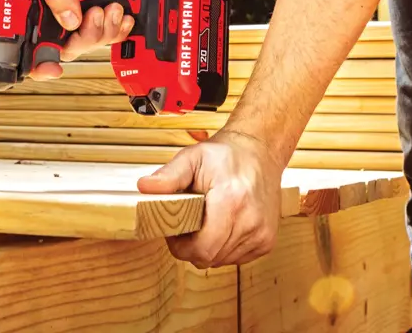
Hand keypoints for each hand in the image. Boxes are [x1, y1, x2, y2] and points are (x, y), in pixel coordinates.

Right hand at [29, 0, 133, 78]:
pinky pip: (105, 37)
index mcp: (32, 7)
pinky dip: (118, 29)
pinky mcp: (94, 17)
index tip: (51, 70)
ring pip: (88, 44)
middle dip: (86, 36)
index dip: (37, 64)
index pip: (28, 46)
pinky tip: (121, 14)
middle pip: (65, 49)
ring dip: (105, 30)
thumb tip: (68, 21)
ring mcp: (73, 19)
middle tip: (96, 13)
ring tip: (112, 5)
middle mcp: (51, 17)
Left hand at [137, 128, 281, 266]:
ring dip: (209, 247)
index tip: (175, 231)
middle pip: (209, 257)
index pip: (202, 249)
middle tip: (188, 224)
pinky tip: (222, 226)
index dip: (181, 247)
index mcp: (231, 202)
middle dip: (192, 247)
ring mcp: (262, 234)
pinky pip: (236, 258)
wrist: (261, 151)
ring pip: (222, 260)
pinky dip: (225, 247)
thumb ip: (169, 175)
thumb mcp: (193, 157)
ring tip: (207, 221)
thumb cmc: (226, 154)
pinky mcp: (267, 241)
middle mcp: (250, 222)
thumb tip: (144, 187)